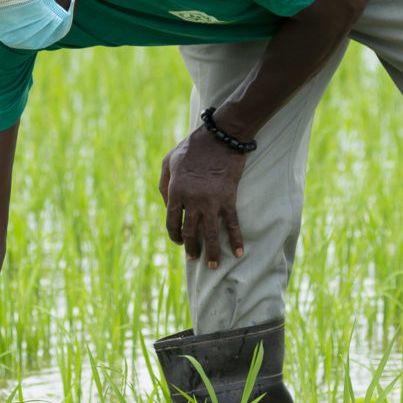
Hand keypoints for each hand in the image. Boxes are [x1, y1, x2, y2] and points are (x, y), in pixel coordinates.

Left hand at [160, 129, 246, 267]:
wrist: (220, 137)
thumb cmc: (192, 147)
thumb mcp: (168, 162)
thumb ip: (164, 185)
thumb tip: (166, 206)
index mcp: (175, 192)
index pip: (172, 223)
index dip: (175, 236)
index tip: (180, 242)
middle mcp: (192, 201)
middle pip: (190, 233)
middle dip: (192, 249)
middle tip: (194, 257)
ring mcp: (211, 202)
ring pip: (210, 234)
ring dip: (212, 252)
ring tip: (214, 265)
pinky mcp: (228, 199)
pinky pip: (232, 224)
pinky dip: (235, 240)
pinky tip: (238, 252)